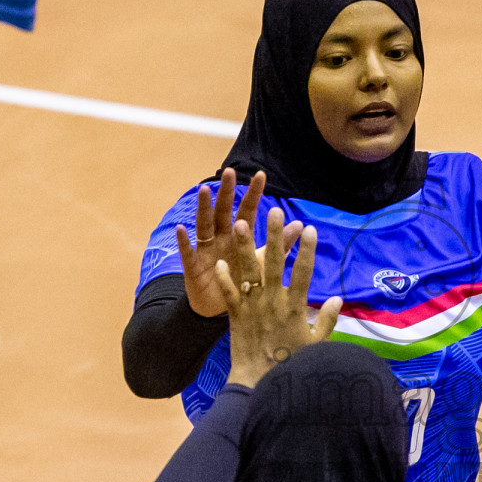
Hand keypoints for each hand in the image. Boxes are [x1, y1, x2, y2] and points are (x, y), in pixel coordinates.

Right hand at [175, 170, 299, 317]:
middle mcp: (221, 239)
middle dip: (226, 192)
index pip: (247, 211)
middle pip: (223, 212)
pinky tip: (181, 228)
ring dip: (203, 208)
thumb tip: (300, 224)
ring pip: (204, 226)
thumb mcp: (262, 263)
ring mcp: (206, 251)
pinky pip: (188, 253)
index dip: (253, 194)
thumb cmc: (241, 282)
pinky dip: (184, 242)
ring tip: (204, 190)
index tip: (261, 175)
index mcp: (239, 237)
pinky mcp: (193, 268)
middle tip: (229, 172)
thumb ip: (279, 244)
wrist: (220, 309)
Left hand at [215, 207, 341, 387]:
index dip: (307, 250)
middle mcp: (274, 302)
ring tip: (239, 224)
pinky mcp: (236, 316)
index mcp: (296, 307)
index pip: (303, 272)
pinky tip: (221, 261)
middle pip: (274, 263)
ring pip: (248, 272)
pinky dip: (225, 279)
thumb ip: (328, 320)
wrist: (262, 383)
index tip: (310, 229)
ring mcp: (253, 308)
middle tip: (273, 211)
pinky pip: (229, 294)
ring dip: (243, 248)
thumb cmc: (293, 365)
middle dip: (274, 236)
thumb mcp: (316, 344)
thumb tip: (338, 300)